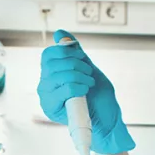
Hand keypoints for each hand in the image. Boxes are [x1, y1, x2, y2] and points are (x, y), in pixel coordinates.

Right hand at [38, 29, 134, 152]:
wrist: (108, 122)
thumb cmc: (99, 98)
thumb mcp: (89, 69)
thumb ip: (75, 52)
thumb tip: (60, 32)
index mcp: (52, 74)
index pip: (48, 54)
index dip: (65, 51)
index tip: (81, 56)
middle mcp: (45, 84)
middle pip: (51, 62)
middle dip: (75, 63)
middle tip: (88, 72)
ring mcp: (46, 96)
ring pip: (57, 75)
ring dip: (79, 75)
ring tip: (89, 83)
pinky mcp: (51, 108)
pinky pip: (63, 89)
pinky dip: (77, 86)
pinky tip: (85, 92)